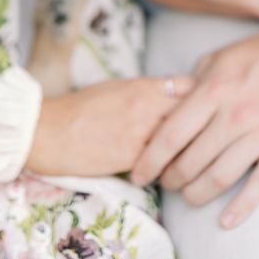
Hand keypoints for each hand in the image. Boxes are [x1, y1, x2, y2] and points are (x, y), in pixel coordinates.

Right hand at [27, 75, 192, 178]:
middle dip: (206, 123)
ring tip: (197, 156)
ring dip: (194, 149)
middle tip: (210, 134)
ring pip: (185, 140)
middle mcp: (147, 107)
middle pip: (196, 113)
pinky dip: (173, 167)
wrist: (48, 133)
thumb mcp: (116, 88)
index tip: (207, 107)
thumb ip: (147, 92)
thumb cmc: (80, 109)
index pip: (191, 86)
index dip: (204, 97)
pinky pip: (166, 163)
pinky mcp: (133, 158)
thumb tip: (173, 96)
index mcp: (143, 86)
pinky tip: (174, 172)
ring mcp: (142, 133)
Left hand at [129, 25, 258, 228]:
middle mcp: (235, 115)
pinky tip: (226, 221)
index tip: (139, 174)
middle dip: (172, 180)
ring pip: (219, 178)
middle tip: (167, 183)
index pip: (171, 135)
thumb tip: (164, 107)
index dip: (150, 160)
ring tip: (190, 195)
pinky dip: (242, 208)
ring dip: (197, 194)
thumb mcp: (218, 59)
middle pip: (191, 162)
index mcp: (214, 90)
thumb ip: (191, 85)